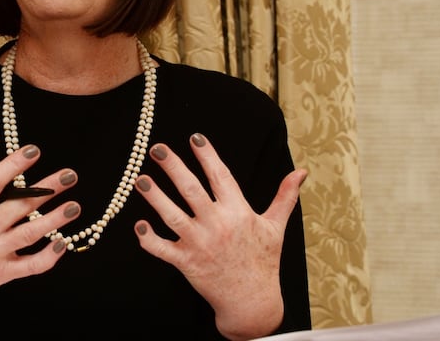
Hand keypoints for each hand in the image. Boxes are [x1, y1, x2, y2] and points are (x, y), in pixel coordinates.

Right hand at [0, 145, 80, 295]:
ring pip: (30, 232)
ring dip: (55, 219)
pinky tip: (63, 242)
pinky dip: (50, 256)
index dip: (14, 164)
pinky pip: (32, 265)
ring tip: (74, 206)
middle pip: (20, 204)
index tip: (34, 150)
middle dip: (47, 188)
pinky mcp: (3, 272)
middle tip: (69, 175)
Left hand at [132, 133, 307, 339]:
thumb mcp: (275, 227)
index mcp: (238, 213)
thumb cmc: (263, 260)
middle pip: (191, 191)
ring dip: (155, 198)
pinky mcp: (187, 263)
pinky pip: (163, 250)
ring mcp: (200, 245)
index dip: (208, 156)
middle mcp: (218, 226)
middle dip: (174, 167)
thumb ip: (285, 196)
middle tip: (158, 148)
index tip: (195, 137)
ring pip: (173, 216)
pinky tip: (138, 225)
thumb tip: (301, 172)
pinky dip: (149, 240)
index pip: (221, 177)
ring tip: (140, 180)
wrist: (252, 302)